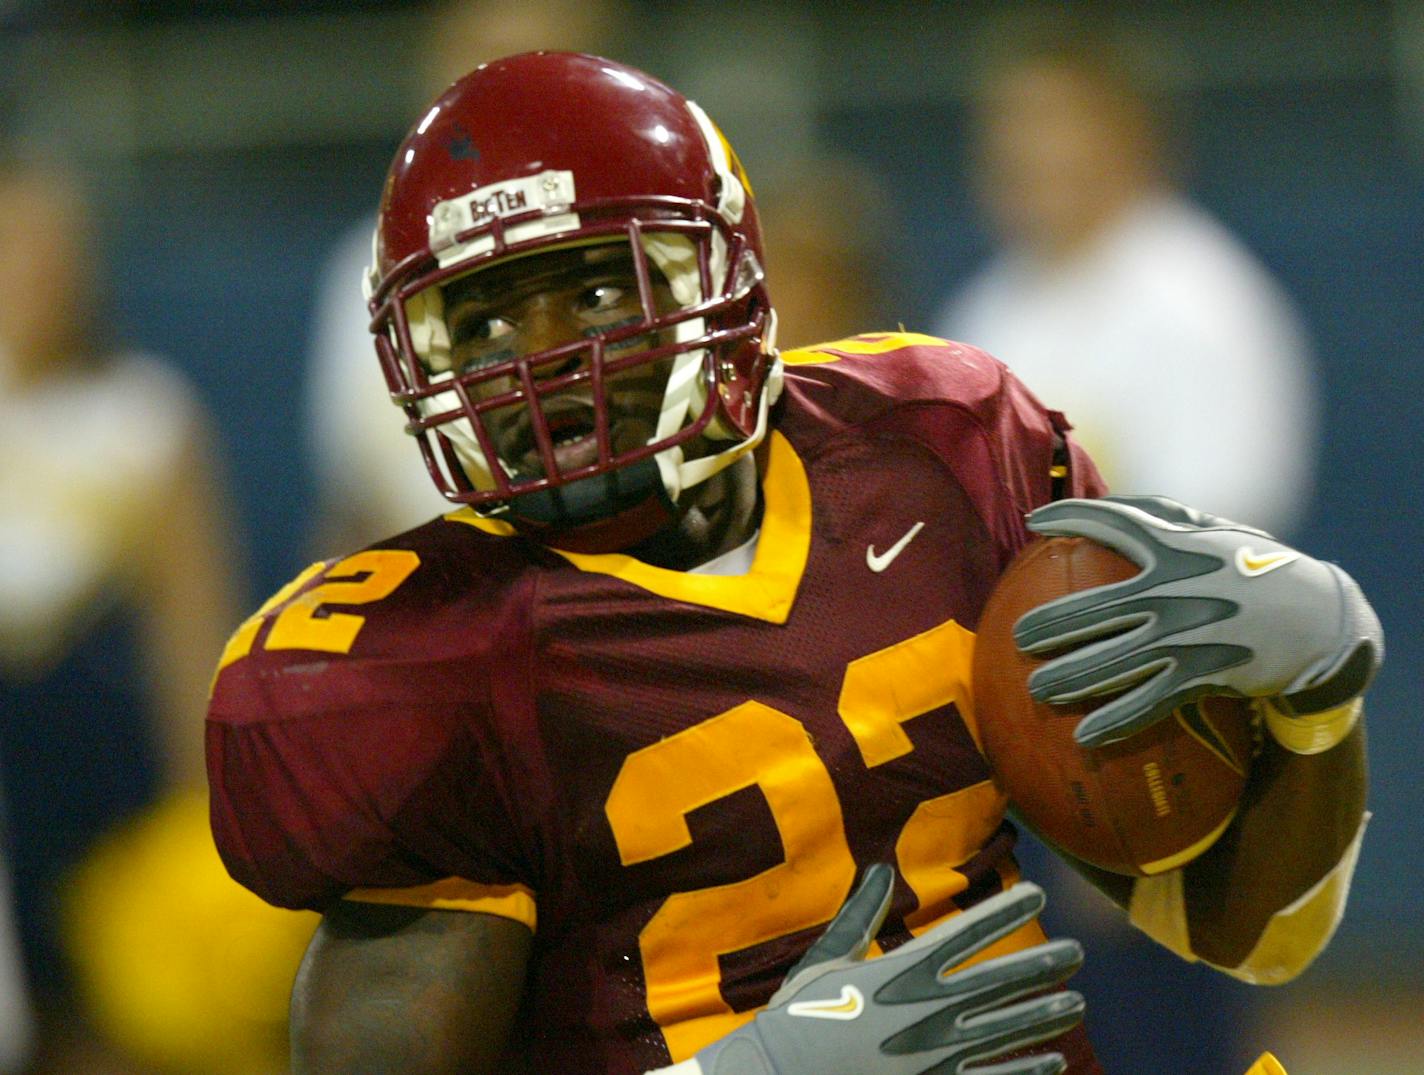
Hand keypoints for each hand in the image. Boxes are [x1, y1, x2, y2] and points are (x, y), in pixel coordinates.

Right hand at [677, 865, 1083, 1074]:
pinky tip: (1053, 1062)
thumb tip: (882, 870)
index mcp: (904, 971)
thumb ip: (861, 915)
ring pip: (1007, 1031)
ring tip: (1077, 1004)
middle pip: (1001, 982)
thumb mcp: (828, 958)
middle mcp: (929, 1010)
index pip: (969, 932)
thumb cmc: (801, 1016)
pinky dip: (1025, 1070)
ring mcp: (937, 1053)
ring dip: (1045, 1016)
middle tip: (1078, 953)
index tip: (1039, 894)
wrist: (783, 1074)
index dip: (1007, 911)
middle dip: (1043, 966)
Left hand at [1013, 495, 1382, 746]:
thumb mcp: (1215, 532)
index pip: (1114, 525)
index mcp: (1176, 548)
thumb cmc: (1255, 568)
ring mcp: (1186, 636)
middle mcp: (1174, 591)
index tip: (1035, 522)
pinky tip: (1085, 736)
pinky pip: (1149, 703)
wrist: (1318, 618)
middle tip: (1018, 638)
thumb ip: (1165, 519)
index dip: (1072, 517)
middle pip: (1094, 610)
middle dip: (1050, 625)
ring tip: (1036, 690)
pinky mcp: (1202, 675)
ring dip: (1069, 679)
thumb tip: (1105, 506)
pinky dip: (1116, 721)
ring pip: (1113, 662)